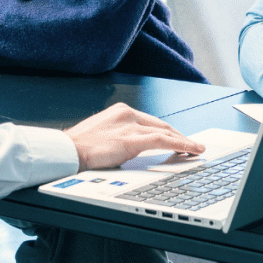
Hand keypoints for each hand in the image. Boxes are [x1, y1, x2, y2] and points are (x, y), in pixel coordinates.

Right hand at [64, 103, 205, 170]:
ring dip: (184, 141)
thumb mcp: (102, 136)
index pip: (150, 122)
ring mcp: (130, 125)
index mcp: (121, 111)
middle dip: (178, 136)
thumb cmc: (78, 147)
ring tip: (196, 149)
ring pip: (165, 131)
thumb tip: (127, 149)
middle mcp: (128, 114)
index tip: (177, 139)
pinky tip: (191, 149)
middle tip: (192, 146)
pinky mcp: (131, 138)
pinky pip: (162, 140)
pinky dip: (180, 144)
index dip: (167, 132)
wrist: (66, 150)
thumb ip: (118, 137)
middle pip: (161, 125)